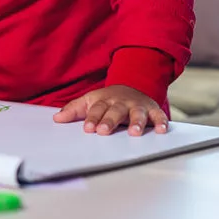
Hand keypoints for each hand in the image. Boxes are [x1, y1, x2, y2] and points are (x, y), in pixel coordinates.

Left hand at [53, 85, 168, 135]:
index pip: (96, 110)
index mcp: (103, 101)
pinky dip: (161, 122)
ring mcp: (137, 106)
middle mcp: (120, 103)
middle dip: (109, 121)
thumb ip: (73, 110)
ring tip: (134, 133)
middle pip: (114, 111)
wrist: (131, 86)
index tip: (87, 128)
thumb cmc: (107, 99)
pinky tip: (161, 130)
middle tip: (104, 131)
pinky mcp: (152, 110)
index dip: (92, 119)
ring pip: (137, 113)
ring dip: (136, 122)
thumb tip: (57, 119)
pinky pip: (158, 115)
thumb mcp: (89, 101)